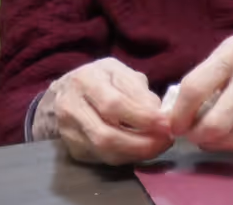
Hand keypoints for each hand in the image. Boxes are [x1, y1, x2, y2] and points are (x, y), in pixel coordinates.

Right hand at [32, 59, 172, 165]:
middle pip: (106, 135)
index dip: (142, 118)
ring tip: (158, 145)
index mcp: (84, 81)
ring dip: (137, 153)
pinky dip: (127, 157)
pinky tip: (140, 149)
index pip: (113, 105)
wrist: (66, 91)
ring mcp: (69, 131)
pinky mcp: (74, 149)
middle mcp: (70, 107)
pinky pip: (104, 159)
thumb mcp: (119, 72)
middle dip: (141, 143)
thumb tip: (157, 113)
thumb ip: (138, 89)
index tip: (165, 124)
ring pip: (105, 152)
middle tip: (166, 140)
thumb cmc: (99, 78)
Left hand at [164, 25, 232, 153]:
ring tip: (208, 135)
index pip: (195, 88)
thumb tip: (178, 103)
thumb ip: (210, 71)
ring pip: (232, 139)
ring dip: (213, 143)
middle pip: (214, 124)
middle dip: (195, 135)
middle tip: (190, 133)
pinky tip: (230, 136)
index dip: (178, 113)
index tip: (172, 122)